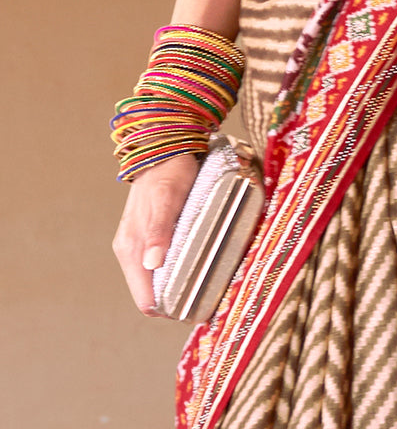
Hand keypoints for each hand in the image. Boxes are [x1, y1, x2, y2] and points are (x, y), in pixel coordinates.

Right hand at [112, 152, 198, 313]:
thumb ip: (159, 230)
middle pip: (151, 294)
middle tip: (209, 294)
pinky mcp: (146, 235)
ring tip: (207, 279)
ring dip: (177, 284)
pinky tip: (195, 260)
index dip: (169, 309)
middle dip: (177, 300)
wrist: (162, 145)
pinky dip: (175, 268)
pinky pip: (159, 263)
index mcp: (131, 249)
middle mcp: (130, 251)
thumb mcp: (168, 197)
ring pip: (156, 280)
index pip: (146, 300)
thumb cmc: (169, 170)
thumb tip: (152, 265)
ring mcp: (137, 244)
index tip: (197, 307)